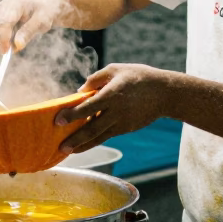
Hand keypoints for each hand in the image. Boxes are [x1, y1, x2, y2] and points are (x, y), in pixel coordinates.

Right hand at [0, 0, 59, 52]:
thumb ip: (28, 32)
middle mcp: (6, 2)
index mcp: (16, 2)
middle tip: (16, 49)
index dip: (3, 38)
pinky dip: (8, 35)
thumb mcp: (42, 22)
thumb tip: (17, 45)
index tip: (6, 52)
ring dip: (8, 38)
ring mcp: (2, 7)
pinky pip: (1, 29)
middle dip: (5, 40)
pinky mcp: (1, 14)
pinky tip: (20, 32)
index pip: (5, 22)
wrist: (47, 4)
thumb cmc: (46, 12)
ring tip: (25, 35)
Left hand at [54, 63, 173, 152]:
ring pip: (99, 137)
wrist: (164, 93)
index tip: (58, 120)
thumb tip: (79, 91)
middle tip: (60, 147)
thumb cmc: (138, 76)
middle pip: (92, 128)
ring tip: (68, 151)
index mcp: (112, 94)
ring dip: (83, 145)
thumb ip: (95, 78)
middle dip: (75, 138)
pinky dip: (94, 141)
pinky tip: (83, 144)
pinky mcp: (126, 128)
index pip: (88, 107)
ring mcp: (122, 122)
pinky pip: (107, 136)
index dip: (72, 115)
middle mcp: (116, 111)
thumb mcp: (116, 70)